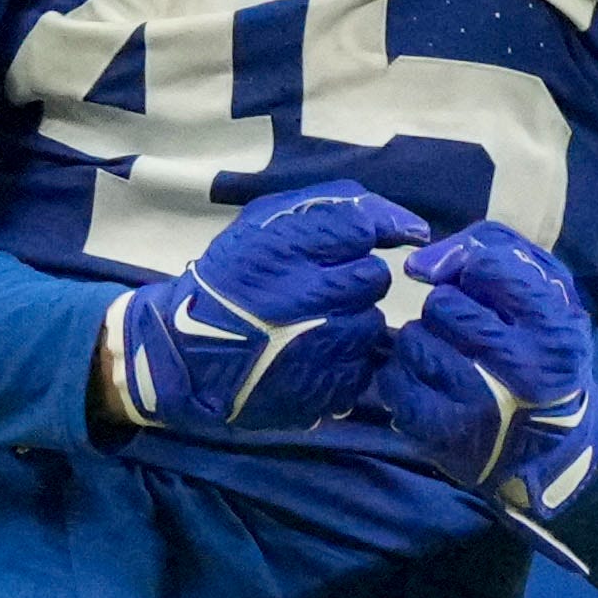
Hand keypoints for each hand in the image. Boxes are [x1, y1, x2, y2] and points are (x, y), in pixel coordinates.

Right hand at [108, 186, 406, 435]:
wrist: (188, 353)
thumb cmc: (231, 278)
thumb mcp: (266, 222)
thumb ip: (334, 208)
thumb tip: (409, 227)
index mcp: (287, 247)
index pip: (363, 229)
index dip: (370, 235)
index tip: (365, 243)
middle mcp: (307, 295)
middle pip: (374, 278)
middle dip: (356, 280)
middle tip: (323, 288)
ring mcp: (319, 347)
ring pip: (373, 325)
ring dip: (353, 322)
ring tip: (315, 325)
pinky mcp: (324, 389)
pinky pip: (363, 368)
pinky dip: (345, 361)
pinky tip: (314, 355)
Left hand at [380, 224, 597, 519]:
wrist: (552, 437)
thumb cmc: (540, 343)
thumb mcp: (543, 285)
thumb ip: (489, 250)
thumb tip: (418, 265)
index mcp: (553, 325)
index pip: (487, 266)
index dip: (467, 267)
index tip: (466, 282)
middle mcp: (522, 367)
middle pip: (443, 305)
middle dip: (445, 309)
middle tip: (463, 327)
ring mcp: (482, 404)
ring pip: (413, 342)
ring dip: (420, 341)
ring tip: (445, 353)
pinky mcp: (445, 434)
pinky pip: (395, 383)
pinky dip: (402, 375)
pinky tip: (427, 380)